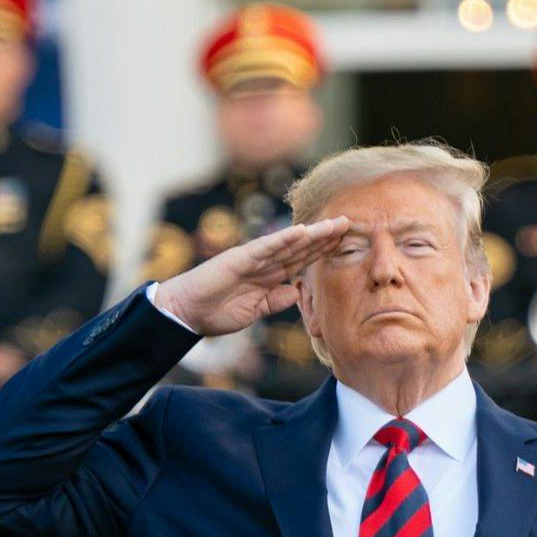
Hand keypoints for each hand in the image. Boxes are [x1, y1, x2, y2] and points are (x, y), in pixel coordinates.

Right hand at [154, 218, 349, 336]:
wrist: (187, 312)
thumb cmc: (216, 312)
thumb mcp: (255, 311)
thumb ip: (276, 301)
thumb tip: (298, 292)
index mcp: (268, 276)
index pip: (300, 261)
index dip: (322, 252)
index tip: (345, 244)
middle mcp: (263, 263)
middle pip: (300, 247)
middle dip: (324, 237)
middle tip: (350, 223)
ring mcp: (252, 258)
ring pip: (288, 244)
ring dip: (312, 234)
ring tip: (335, 224)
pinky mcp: (239, 258)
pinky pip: (266, 248)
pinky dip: (284, 239)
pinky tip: (303, 232)